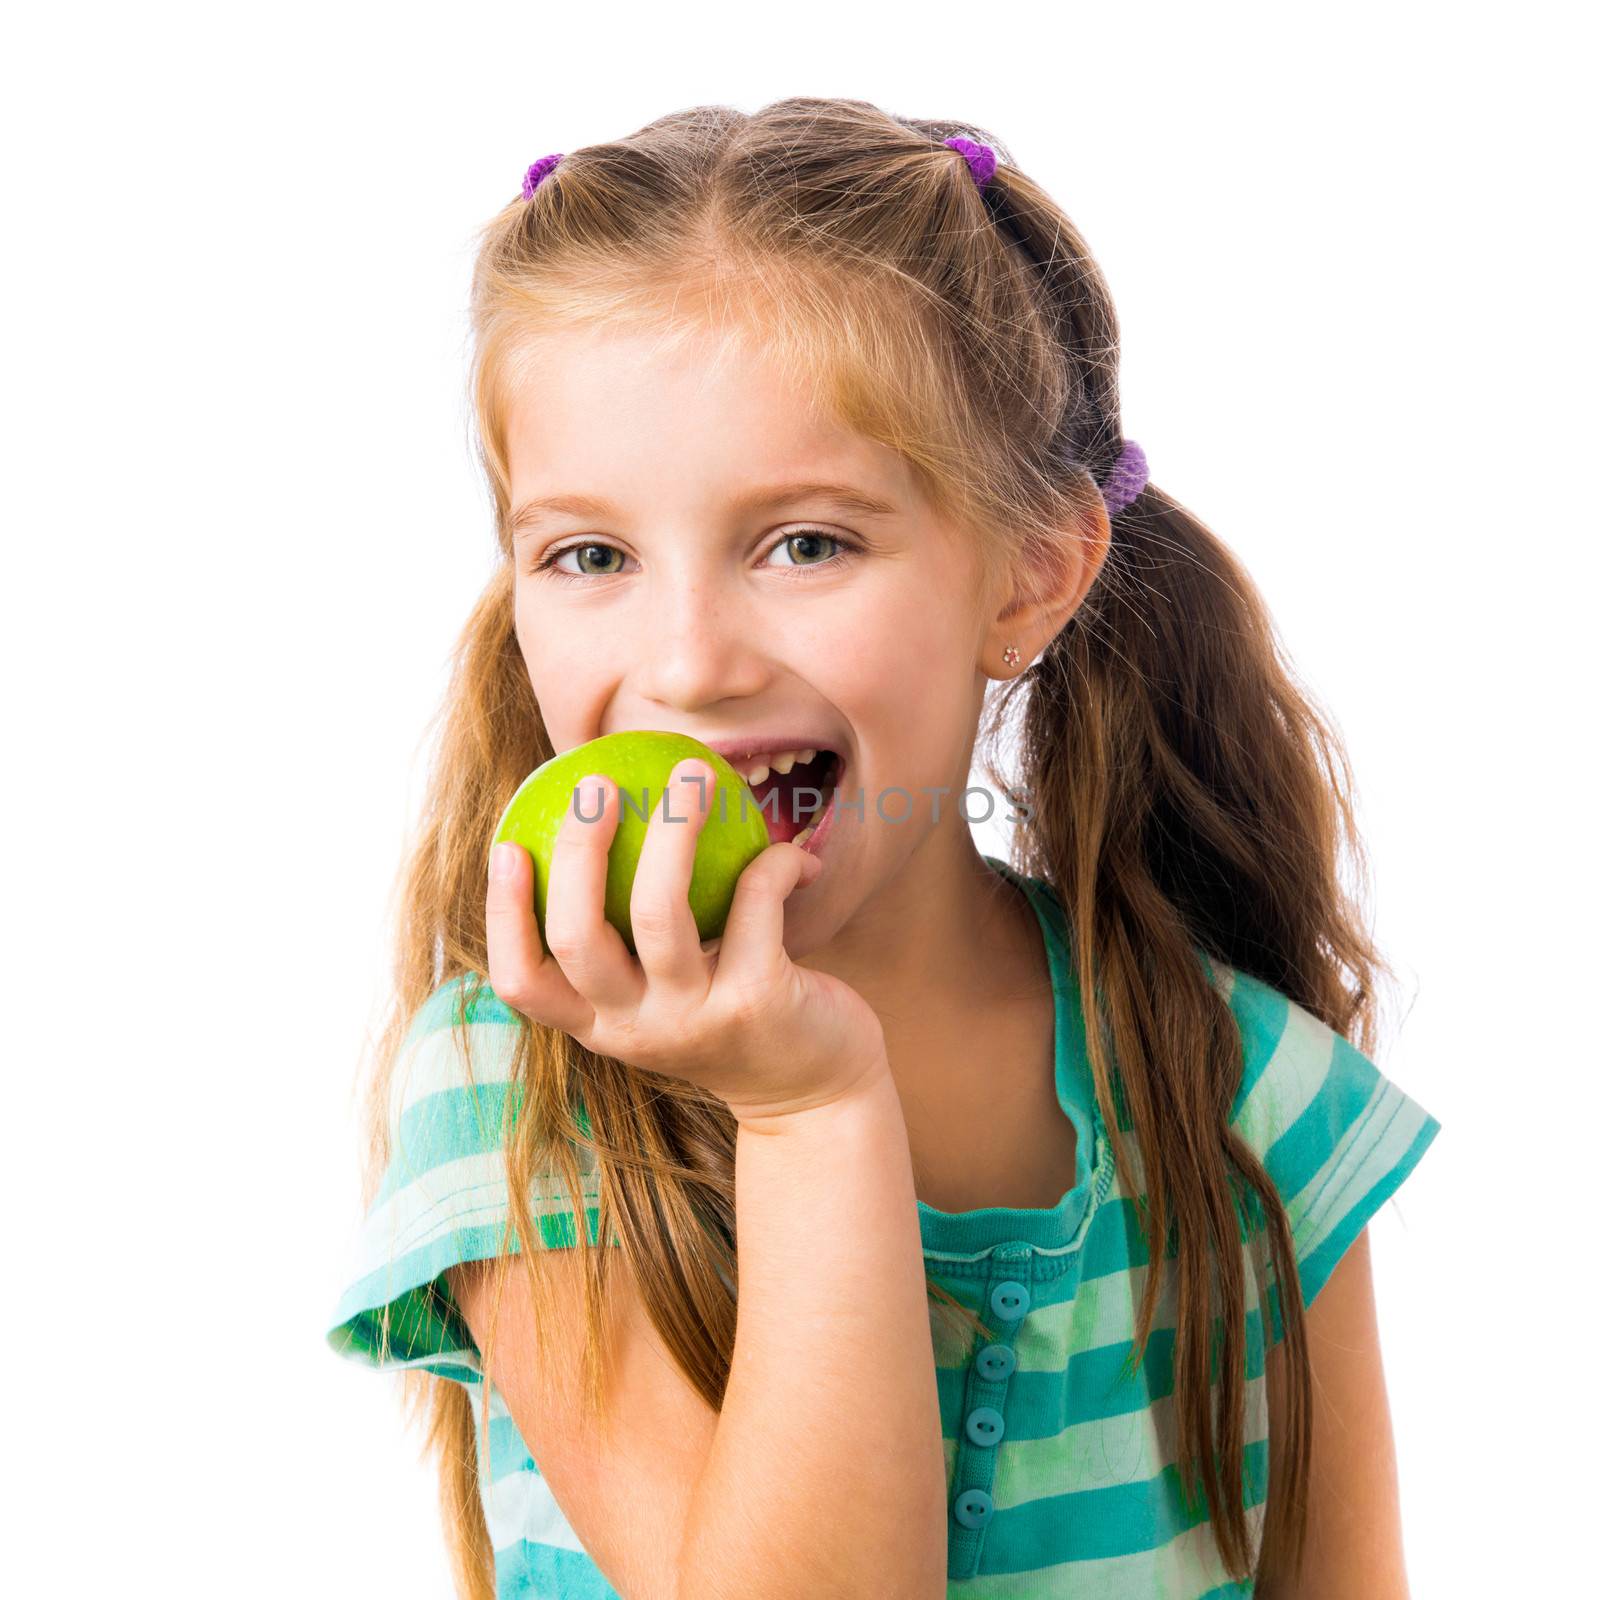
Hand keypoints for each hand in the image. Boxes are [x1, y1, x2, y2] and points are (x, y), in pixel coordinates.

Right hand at [485, 758, 887, 1123]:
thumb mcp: (667, 990)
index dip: (503, 916)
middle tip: (597, 784)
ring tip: (692, 773)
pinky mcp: (757, 1002)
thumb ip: (632, 935)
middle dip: (579, 850)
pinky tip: (793, 853)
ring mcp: (694, 1018)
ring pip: (658, 914)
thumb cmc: (731, 1012)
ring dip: (674, 830)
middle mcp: (635, 1028)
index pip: (523, 982)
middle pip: (578, 937)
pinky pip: (754, 903)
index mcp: (599, 1024)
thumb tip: (605, 817)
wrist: (816, 1092)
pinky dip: (774, 862)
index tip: (508, 844)